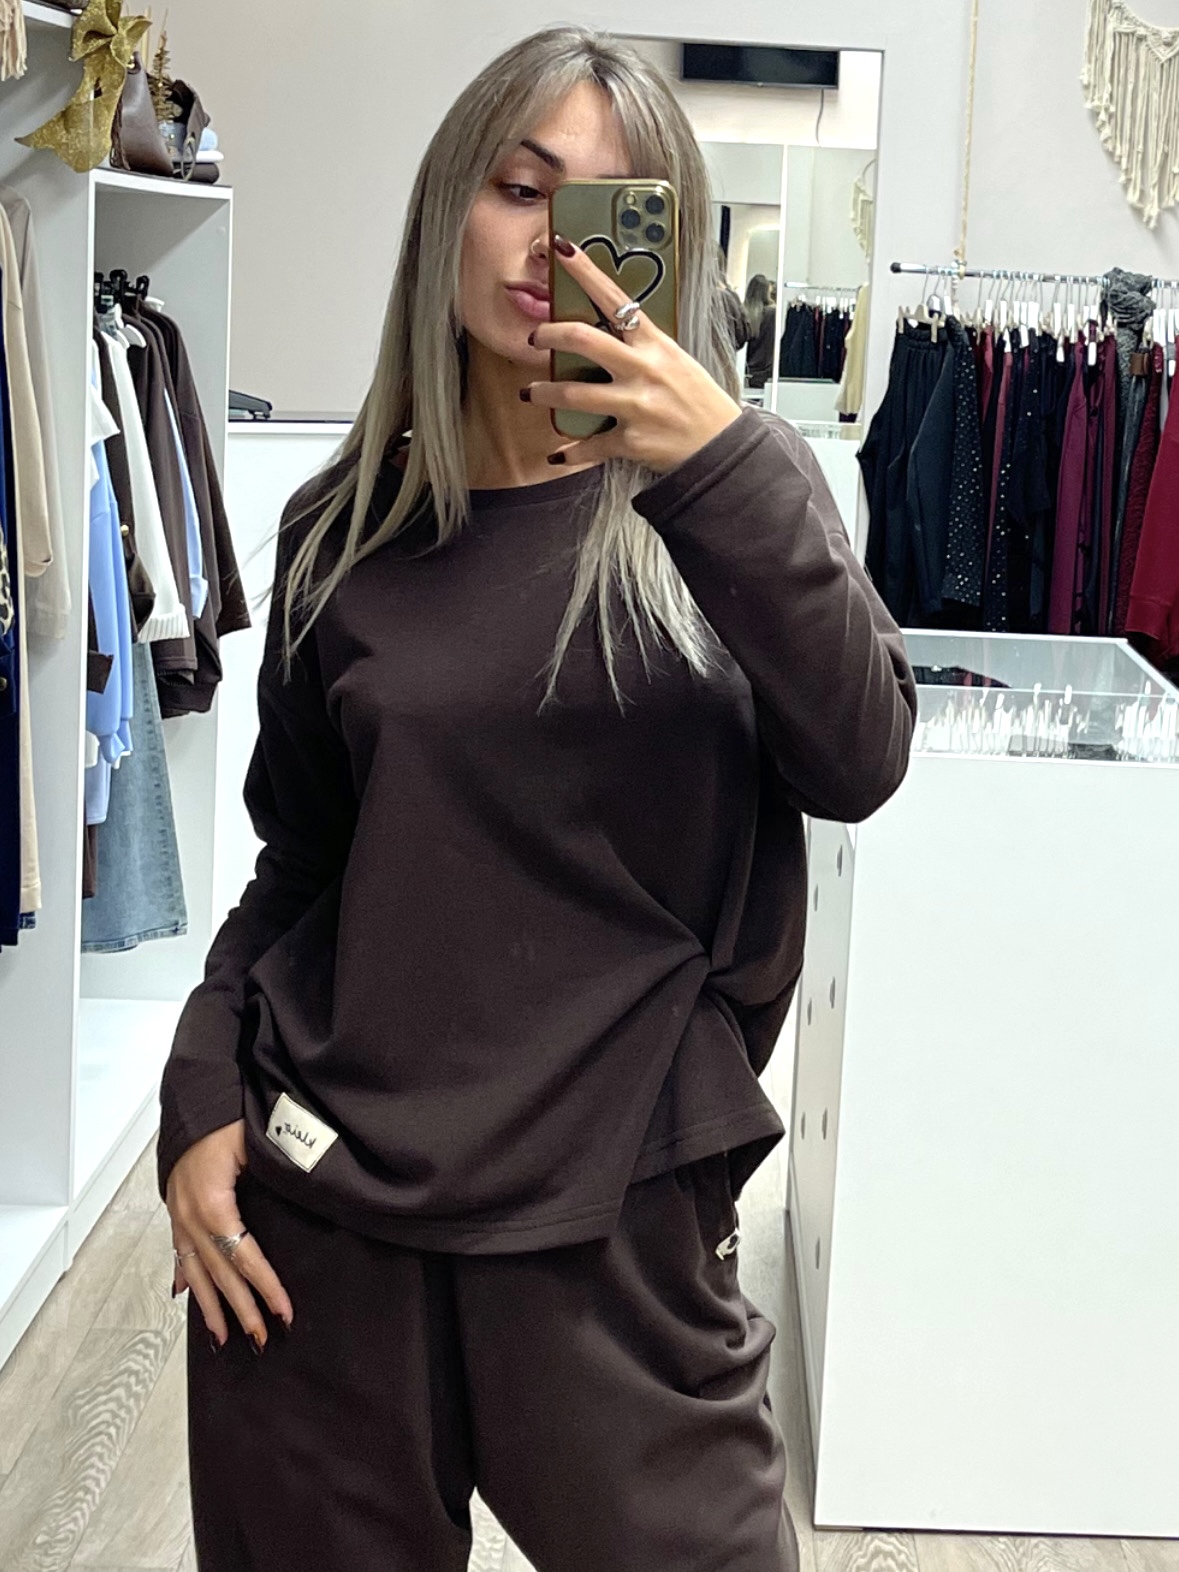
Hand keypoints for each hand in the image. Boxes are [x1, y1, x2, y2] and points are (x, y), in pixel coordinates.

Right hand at [167, 1120, 293, 1348]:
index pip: (244, 1256)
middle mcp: (191, 1217)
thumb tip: (312, 1192)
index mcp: (213, 1203)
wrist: (191, 1103)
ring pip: (195, 1272)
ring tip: (223, 1338)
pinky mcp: (175, 1212)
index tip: (284, 1312)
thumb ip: (279, 1170)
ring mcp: (179, 1217)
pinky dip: (185, 1278)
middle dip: (241, 1308)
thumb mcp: (255, 1142)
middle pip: (220, 1272)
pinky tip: (186, 1298)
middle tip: (261, 1339)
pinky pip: (179, 1254)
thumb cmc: (226, 1119)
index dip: (265, 1286)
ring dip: (210, 1307)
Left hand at [524, 234, 742, 473]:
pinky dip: (568, 453)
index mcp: (654, 345)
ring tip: (531, 392)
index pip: (615, 298)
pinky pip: (589, 446)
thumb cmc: (698, 401)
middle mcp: (642, 370)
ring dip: (544, 392)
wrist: (720, 445)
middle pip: (583, 340)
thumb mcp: (675, 361)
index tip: (563, 249)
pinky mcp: (630, 440)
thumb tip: (609, 332)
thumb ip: (642, 347)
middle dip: (549, 335)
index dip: (586, 272)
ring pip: (574, 394)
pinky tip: (556, 455)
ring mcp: (635, 405)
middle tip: (534, 338)